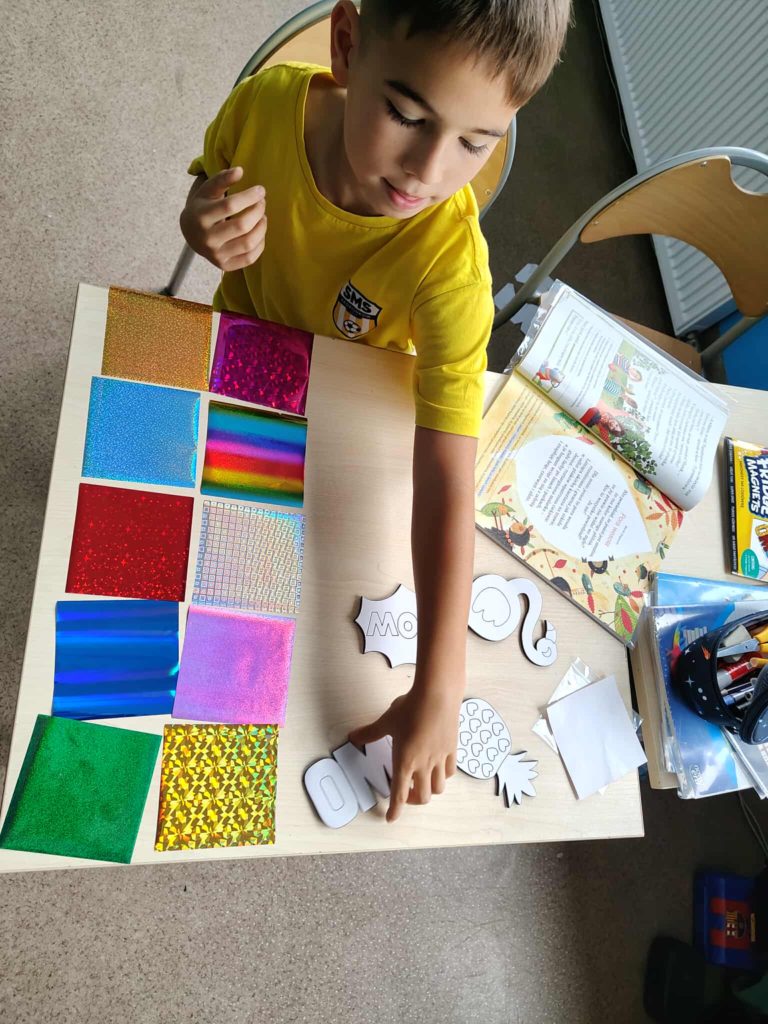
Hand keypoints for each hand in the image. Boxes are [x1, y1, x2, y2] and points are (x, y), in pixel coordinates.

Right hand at [180, 166, 266, 271]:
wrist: (191, 235)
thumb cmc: (203, 208)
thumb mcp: (207, 190)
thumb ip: (222, 179)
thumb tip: (240, 170)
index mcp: (200, 217)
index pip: (230, 206)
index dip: (249, 197)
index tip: (260, 190)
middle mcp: (207, 239)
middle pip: (241, 225)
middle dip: (257, 211)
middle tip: (262, 203)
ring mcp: (216, 255)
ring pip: (248, 243)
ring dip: (262, 227)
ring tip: (263, 216)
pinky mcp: (225, 266)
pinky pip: (250, 258)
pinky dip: (260, 244)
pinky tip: (259, 232)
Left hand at [349, 687, 460, 822]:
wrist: (437, 695)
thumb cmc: (411, 708)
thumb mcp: (386, 721)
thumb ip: (369, 733)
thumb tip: (353, 738)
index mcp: (405, 761)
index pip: (398, 794)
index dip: (395, 810)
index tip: (391, 818)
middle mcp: (424, 765)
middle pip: (422, 797)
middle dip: (412, 801)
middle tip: (404, 793)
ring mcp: (440, 759)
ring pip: (438, 788)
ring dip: (429, 791)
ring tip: (421, 782)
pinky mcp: (451, 750)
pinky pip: (449, 772)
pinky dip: (443, 776)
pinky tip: (437, 769)